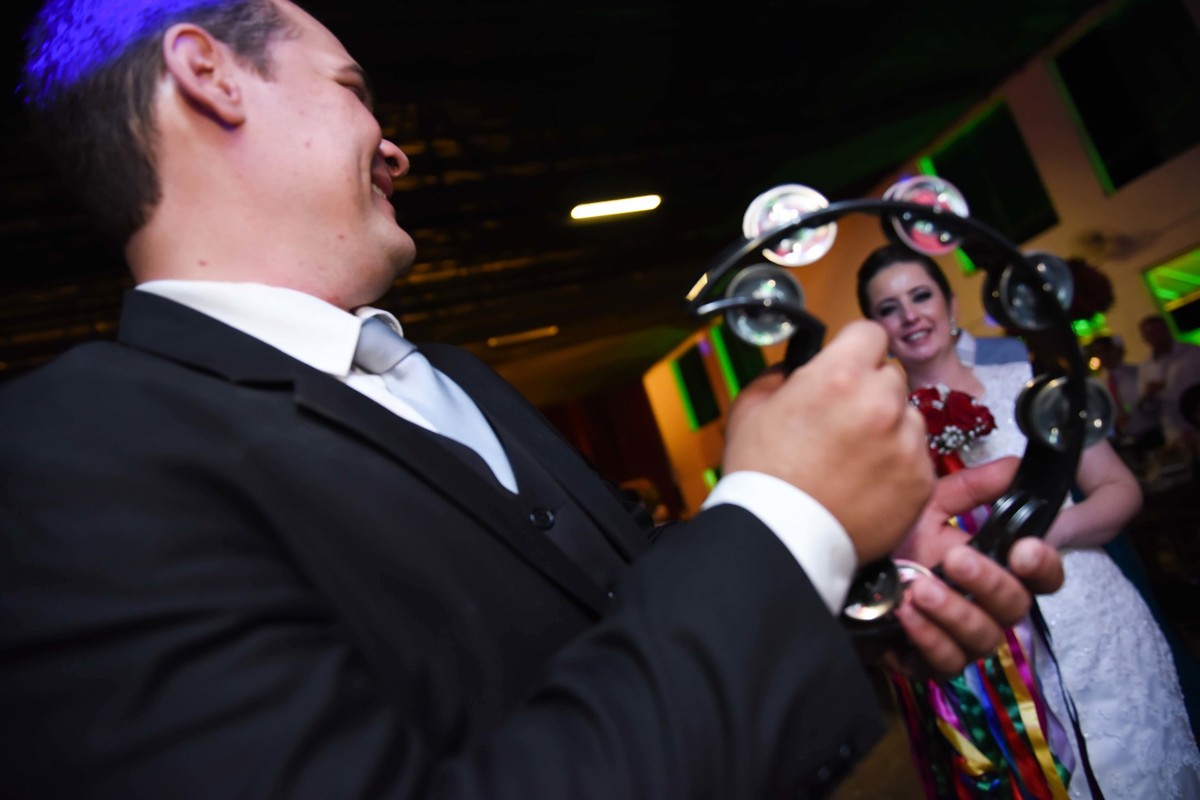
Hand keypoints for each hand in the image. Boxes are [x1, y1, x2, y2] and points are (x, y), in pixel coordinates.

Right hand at [724, 321, 932, 562]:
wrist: (781, 539)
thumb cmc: (760, 473)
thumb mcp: (750, 409)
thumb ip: (779, 376)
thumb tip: (797, 369)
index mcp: (840, 376)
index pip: (871, 332)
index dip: (855, 348)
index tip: (847, 365)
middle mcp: (882, 402)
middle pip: (891, 376)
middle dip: (871, 391)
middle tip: (844, 420)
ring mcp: (907, 444)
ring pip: (908, 418)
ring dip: (888, 429)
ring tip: (854, 459)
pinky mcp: (921, 481)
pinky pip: (917, 459)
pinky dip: (897, 467)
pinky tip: (866, 484)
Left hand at [887, 458, 1064, 676]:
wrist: (838, 566)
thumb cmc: (888, 540)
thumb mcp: (927, 505)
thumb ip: (972, 488)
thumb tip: (1013, 466)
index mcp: (992, 569)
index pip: (1041, 576)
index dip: (1043, 566)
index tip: (1024, 549)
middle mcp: (983, 607)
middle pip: (1016, 607)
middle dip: (990, 583)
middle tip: (956, 560)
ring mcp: (958, 638)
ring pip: (983, 638)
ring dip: (954, 611)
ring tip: (920, 588)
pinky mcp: (928, 663)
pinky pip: (945, 662)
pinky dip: (928, 637)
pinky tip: (905, 612)